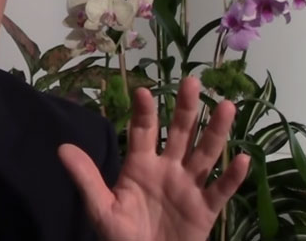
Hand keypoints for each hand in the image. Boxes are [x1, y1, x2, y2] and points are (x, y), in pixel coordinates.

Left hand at [59, 77, 249, 240]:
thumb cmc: (122, 237)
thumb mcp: (101, 208)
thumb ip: (86, 178)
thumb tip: (62, 148)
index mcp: (141, 165)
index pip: (143, 131)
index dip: (144, 112)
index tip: (143, 91)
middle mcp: (168, 169)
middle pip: (180, 133)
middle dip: (186, 109)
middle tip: (193, 81)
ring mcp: (189, 187)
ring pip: (205, 154)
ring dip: (216, 131)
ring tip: (226, 105)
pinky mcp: (206, 209)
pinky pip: (221, 190)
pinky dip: (232, 176)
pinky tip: (243, 159)